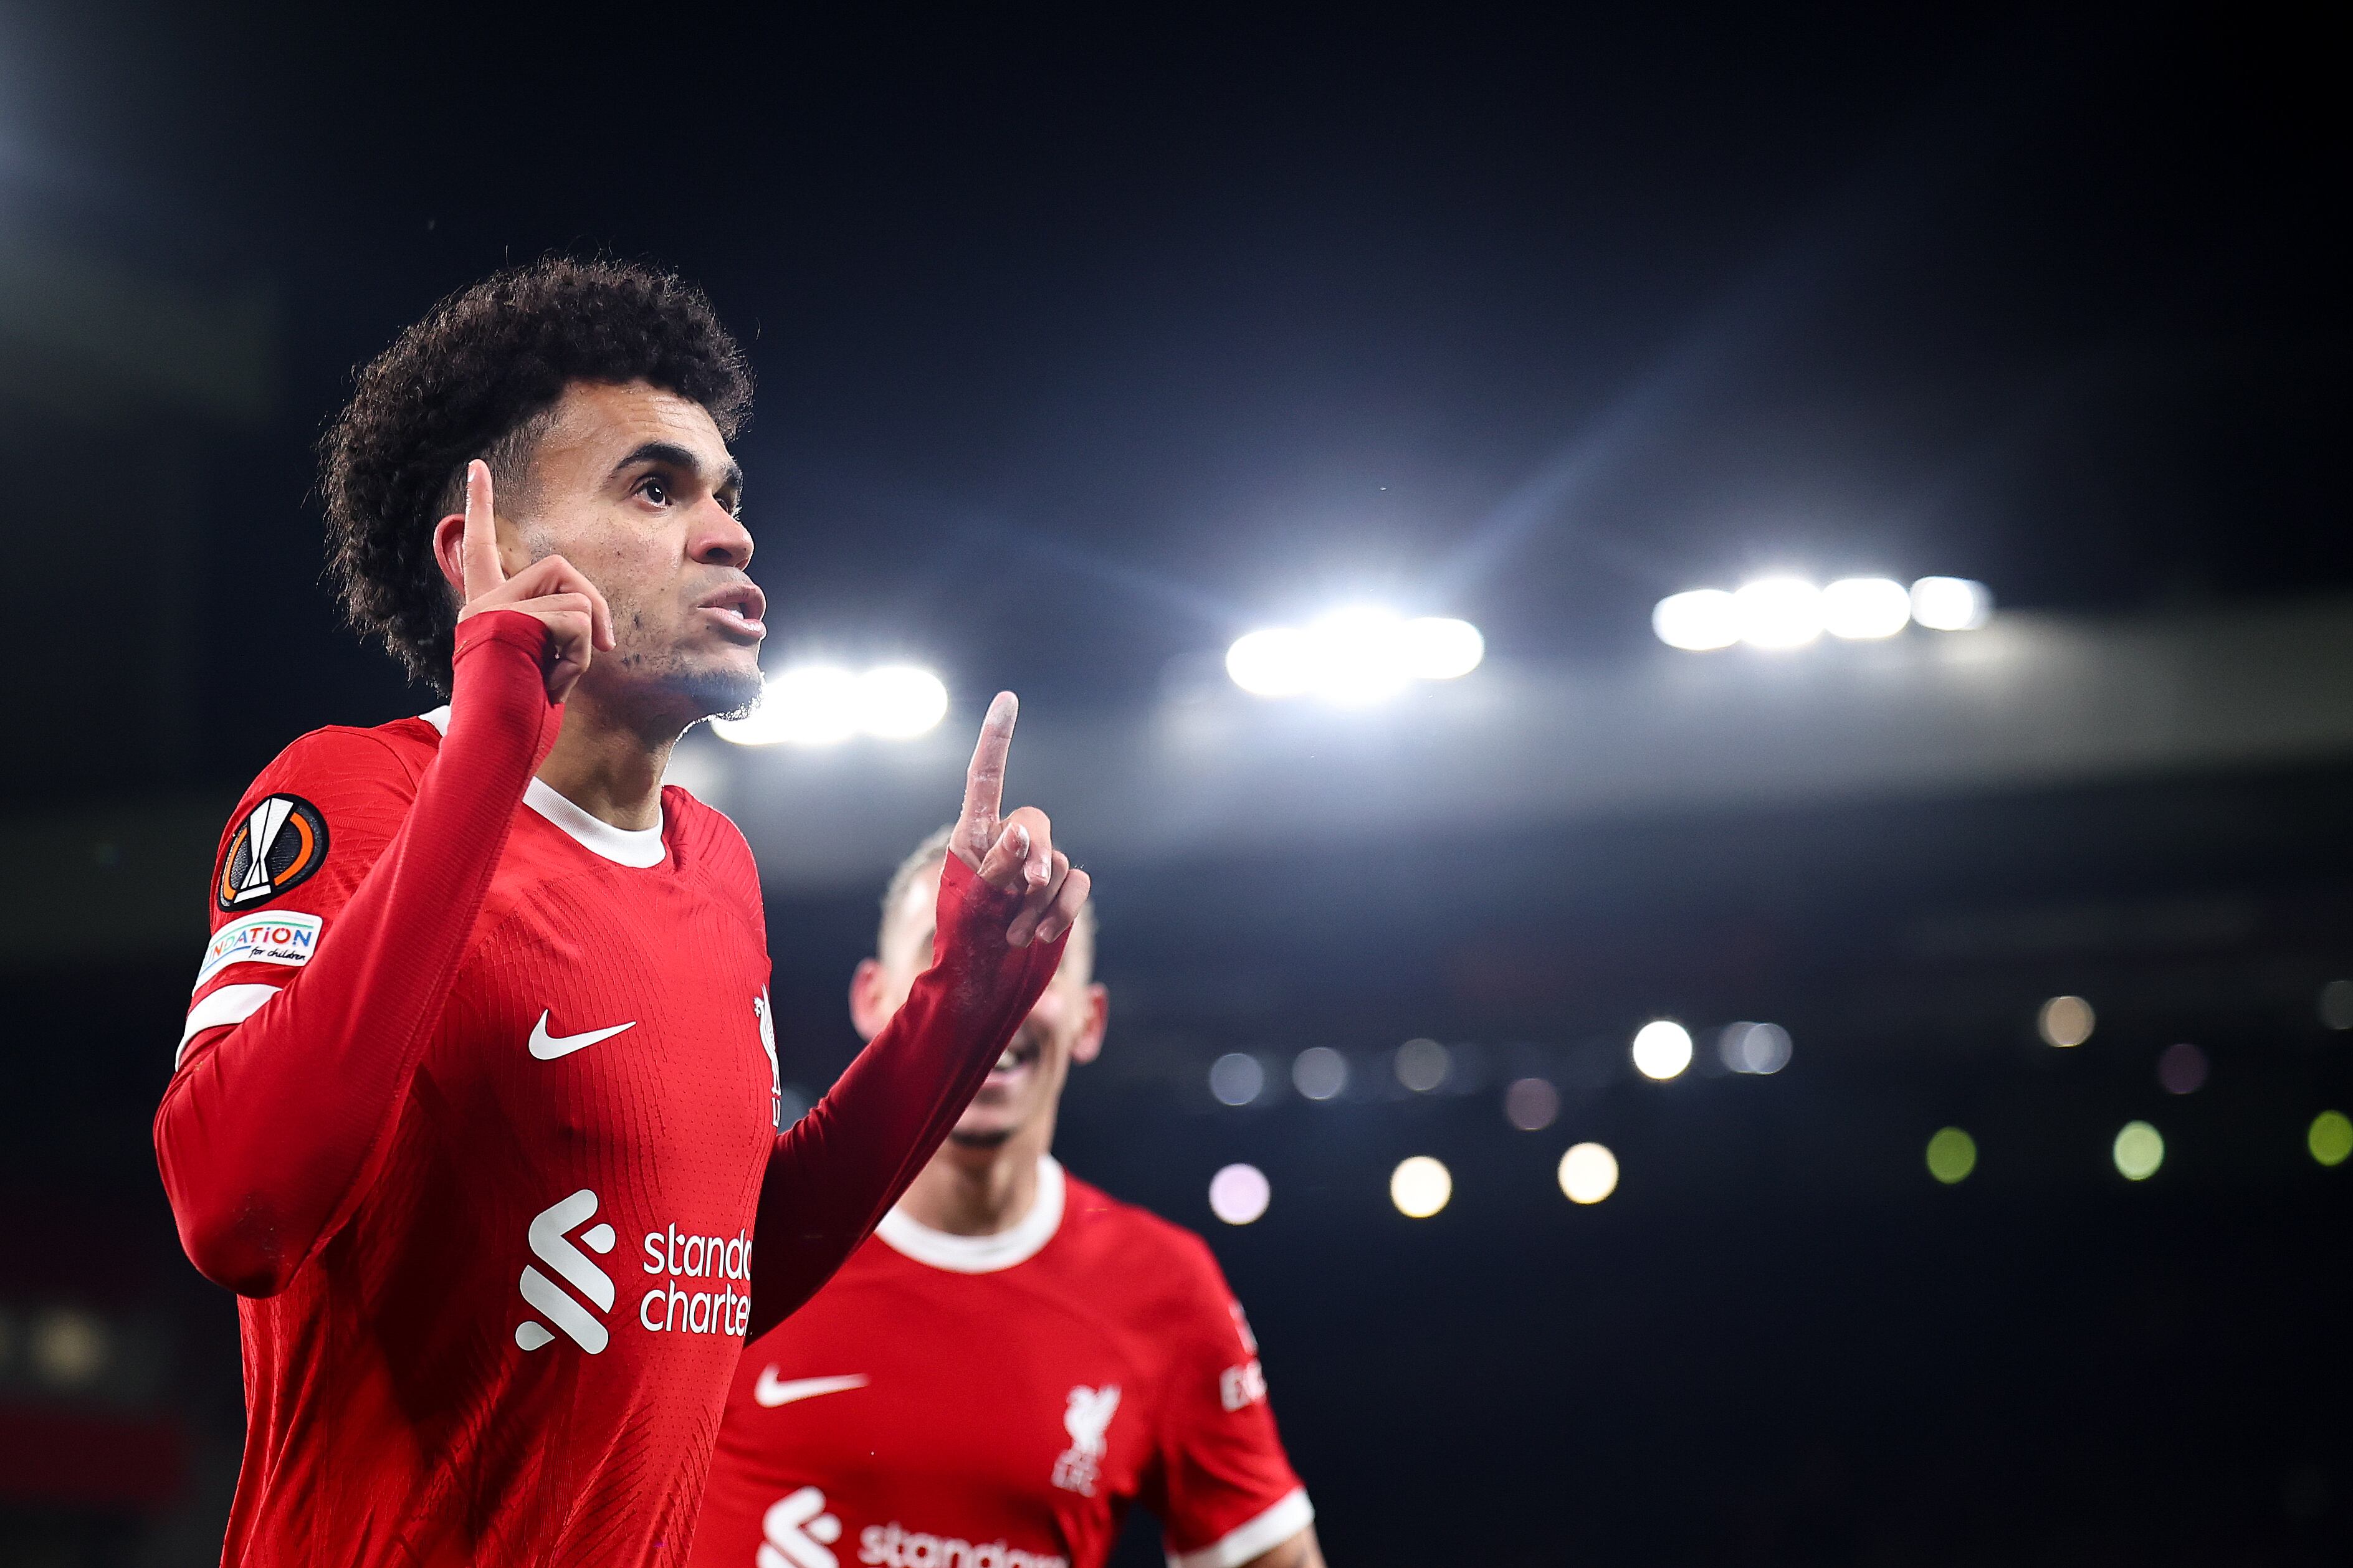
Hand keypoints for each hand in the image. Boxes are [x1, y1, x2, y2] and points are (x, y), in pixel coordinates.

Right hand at [452, 459, 614, 701]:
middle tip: (603, 648)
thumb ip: (554, 629)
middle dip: (595, 606)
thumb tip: (593, 625)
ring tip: (557, 678)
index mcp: (486, 607)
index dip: (478, 505)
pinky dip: (577, 657)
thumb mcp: (541, 663)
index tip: (476, 466)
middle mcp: (483, 601)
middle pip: (560, 567)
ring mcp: (493, 609)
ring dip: (583, 645)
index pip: (480, 547)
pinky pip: (574, 621)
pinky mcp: (508, 620)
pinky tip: (551, 683)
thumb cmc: (522, 714)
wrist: (496, 744)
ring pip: (574, 597)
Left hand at [953, 692, 1088, 946]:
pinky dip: (1063, 909)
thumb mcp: (971, 901)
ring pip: (1058, 861)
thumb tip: (1020, 831)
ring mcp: (1035, 869)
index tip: (1007, 700)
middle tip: (1025, 890)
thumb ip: (996, 865)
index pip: (986, 778)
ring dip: (1040, 900)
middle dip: (1035, 856)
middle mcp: (1006, 845)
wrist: (982, 987)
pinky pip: (1077, 884)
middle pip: (1035, 822)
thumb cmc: (964, 942)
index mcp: (972, 836)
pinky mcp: (1058, 893)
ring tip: (1013, 933)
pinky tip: (1041, 934)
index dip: (997, 738)